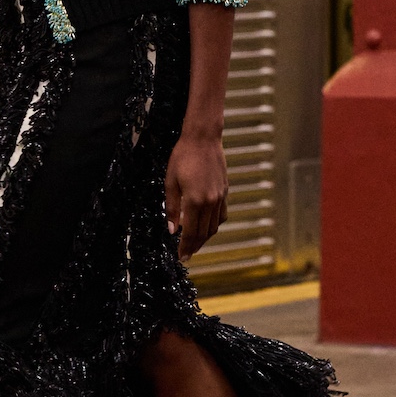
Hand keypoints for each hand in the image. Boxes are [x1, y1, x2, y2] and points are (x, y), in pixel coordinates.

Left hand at [165, 131, 228, 261]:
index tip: (181, 257)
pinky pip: (221, 215)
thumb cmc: (183, 157)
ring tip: (195, 244)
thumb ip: (171, 208)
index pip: (190, 232)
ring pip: (214, 226)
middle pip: (203, 233)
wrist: (203, 139)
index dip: (185, 247)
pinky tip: (207, 227)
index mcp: (194, 201)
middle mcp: (210, 202)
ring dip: (205, 238)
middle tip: (187, 255)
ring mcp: (219, 197)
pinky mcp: (225, 191)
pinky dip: (214, 225)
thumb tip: (172, 229)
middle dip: (194, 246)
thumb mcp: (170, 182)